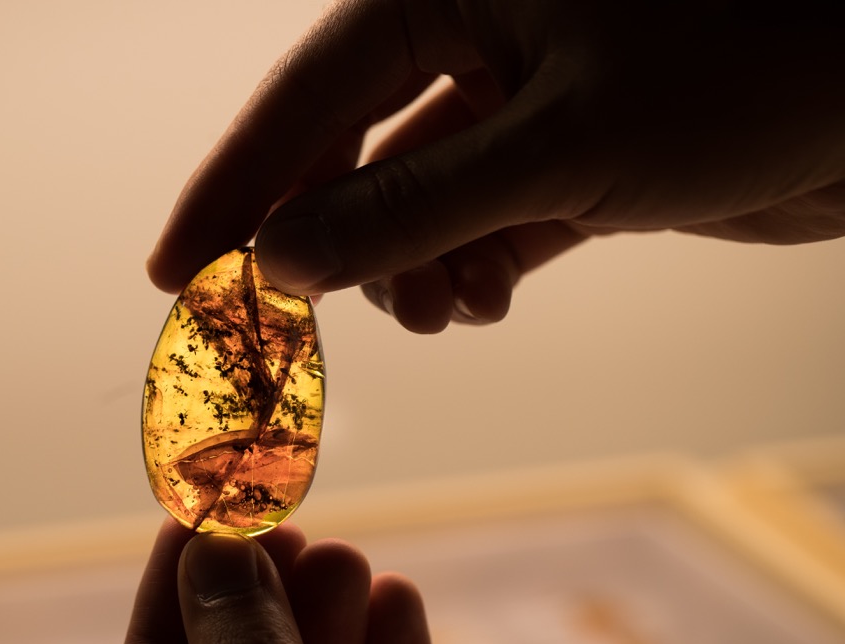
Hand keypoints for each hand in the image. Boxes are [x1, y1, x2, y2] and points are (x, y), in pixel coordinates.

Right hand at [148, 0, 844, 332]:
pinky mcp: (569, 154)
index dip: (233, 190)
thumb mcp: (560, 147)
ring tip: (432, 315)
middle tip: (280, 328)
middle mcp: (474, 33)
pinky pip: (480, 220)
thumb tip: (280, 262)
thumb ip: (410, 206)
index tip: (175, 269)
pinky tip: (479, 301)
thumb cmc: (749, 72)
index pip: (304, 97)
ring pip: (415, 199)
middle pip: (349, 152)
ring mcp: (521, 97)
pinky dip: (469, 269)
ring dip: (408, 269)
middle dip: (324, 246)